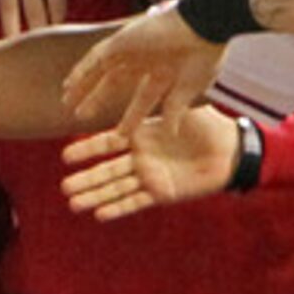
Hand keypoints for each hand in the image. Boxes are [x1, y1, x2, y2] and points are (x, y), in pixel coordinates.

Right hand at [56, 104, 239, 217]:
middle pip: (107, 170)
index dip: (88, 150)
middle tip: (63, 187)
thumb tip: (151, 80)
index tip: (66, 155)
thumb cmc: (209, 126)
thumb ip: (164, 102)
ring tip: (73, 204)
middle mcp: (142, 158)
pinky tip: (99, 214)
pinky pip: (136, 201)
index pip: (108, 143)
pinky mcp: (162, 193)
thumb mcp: (184, 108)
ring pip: (116, 189)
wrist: (230, 152)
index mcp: (142, 136)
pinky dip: (118, 208)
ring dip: (95, 196)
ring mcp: (150, 177)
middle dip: (86, 178)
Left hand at [60, 3, 227, 131]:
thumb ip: (175, 110)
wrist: (206, 25)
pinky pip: (97, 56)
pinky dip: (83, 70)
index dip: (130, 116)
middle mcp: (146, 61)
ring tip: (67, 100)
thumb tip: (169, 134)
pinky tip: (70, 83)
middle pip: (114, 83)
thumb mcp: (188, 89)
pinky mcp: (124, 39)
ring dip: (84, 85)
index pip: (142, 99)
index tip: (119, 135)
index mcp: (163, 72)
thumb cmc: (205, 55)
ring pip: (101, 69)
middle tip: (80, 116)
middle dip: (97, 99)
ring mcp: (134, 49)